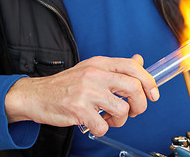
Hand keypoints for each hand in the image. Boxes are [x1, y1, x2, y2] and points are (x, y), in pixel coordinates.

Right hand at [4, 55, 158, 136]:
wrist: (36, 95)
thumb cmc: (67, 84)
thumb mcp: (92, 68)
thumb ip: (117, 67)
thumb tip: (139, 60)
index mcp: (100, 63)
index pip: (133, 67)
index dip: (149, 81)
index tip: (154, 94)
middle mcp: (95, 75)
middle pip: (133, 88)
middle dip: (140, 104)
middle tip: (134, 111)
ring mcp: (86, 92)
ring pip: (122, 110)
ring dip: (120, 120)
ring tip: (109, 118)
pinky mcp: (77, 110)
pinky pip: (103, 126)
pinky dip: (102, 129)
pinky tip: (95, 123)